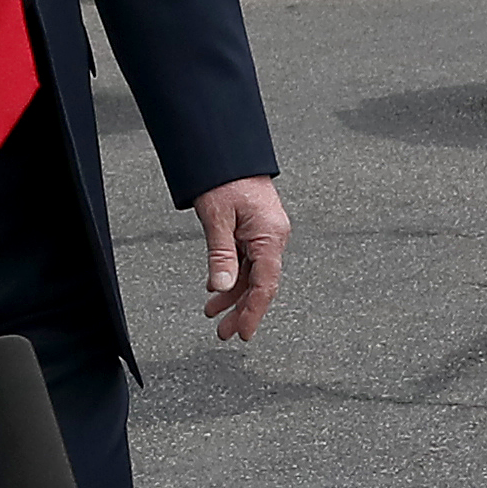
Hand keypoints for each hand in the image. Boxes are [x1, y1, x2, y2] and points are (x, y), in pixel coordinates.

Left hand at [196, 174, 289, 342]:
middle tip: (224, 333)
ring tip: (213, 314)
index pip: (264, 284)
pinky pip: (246, 262)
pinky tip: (216, 289)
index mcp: (270, 237)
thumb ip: (220, 254)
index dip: (254, 311)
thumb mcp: (217, 218)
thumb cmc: (226, 180)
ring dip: (233, 295)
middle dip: (242, 310)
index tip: (244, 332)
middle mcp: (272, 239)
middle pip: (260, 284)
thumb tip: (219, 287)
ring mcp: (265, 236)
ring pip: (251, 275)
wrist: (229, 154)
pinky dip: (231, 277)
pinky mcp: (256, 232)